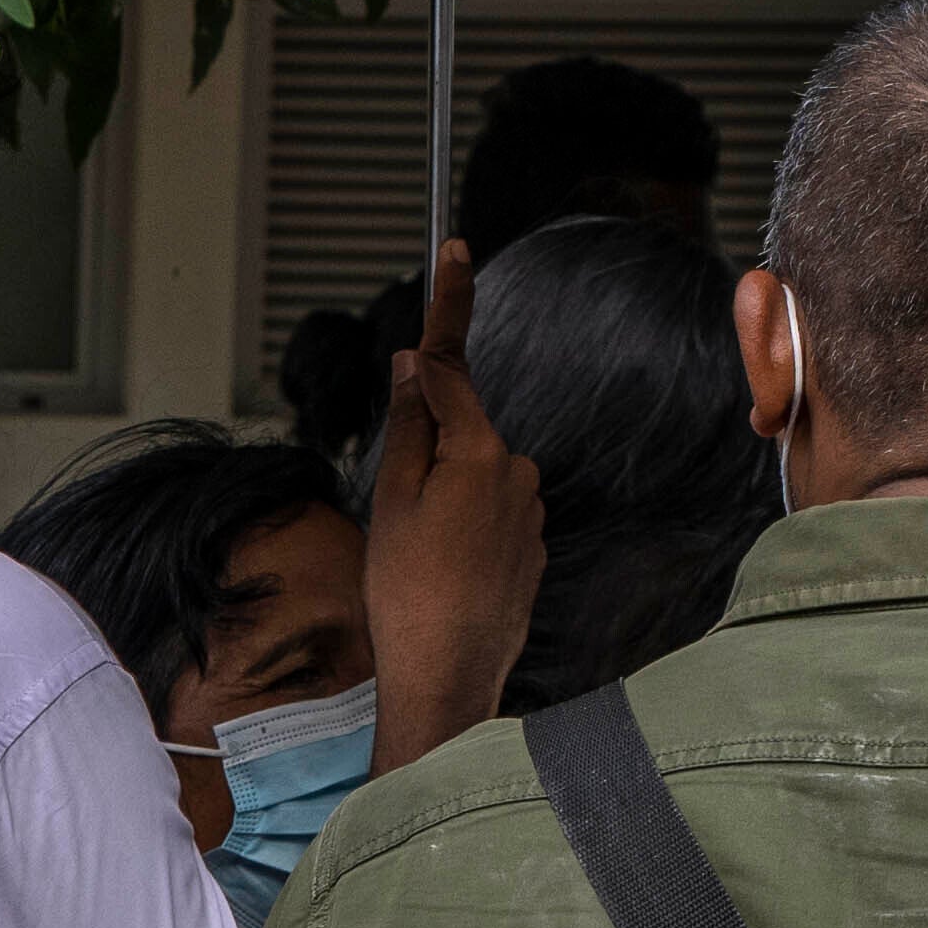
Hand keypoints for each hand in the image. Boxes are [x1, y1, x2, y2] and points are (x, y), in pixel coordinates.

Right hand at [360, 233, 546, 759]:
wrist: (450, 678)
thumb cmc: (409, 595)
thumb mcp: (391, 503)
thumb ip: (406, 429)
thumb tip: (411, 369)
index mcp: (478, 451)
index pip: (452, 366)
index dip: (450, 304)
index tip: (456, 250)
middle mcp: (516, 471)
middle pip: (458, 434)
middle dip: (424, 459)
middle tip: (396, 526)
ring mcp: (531, 510)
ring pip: (473, 480)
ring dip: (443, 505)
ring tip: (419, 565)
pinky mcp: (536, 545)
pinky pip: (490, 518)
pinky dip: (463, 536)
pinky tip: (445, 580)